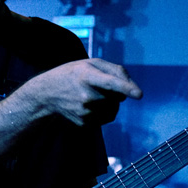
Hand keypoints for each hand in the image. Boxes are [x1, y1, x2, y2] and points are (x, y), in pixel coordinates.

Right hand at [20, 58, 141, 125]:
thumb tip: (132, 86)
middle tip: (98, 85)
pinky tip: (89, 105)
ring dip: (111, 102)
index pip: (109, 82)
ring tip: (93, 95)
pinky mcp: (85, 123)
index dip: (126, 88)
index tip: (139, 94)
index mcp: (86, 75)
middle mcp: (85, 95)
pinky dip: (105, 111)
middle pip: (117, 97)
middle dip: (116, 92)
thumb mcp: (91, 63)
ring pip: (114, 109)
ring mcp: (84, 112)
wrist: (47, 94)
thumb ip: (115, 70)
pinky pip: (108, 118)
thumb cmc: (73, 74)